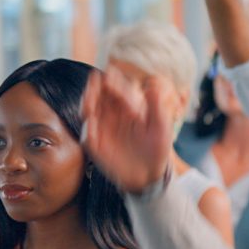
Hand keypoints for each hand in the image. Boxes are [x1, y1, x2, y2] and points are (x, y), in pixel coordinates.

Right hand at [81, 67, 171, 193]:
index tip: (110, 76)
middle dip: (94, 88)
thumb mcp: (161, 127)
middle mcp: (111, 114)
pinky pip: (87, 136)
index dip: (112, 82)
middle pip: (98, 96)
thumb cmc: (158, 147)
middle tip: (94, 83)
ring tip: (89, 102)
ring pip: (88, 111)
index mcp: (127, 106)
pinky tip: (91, 125)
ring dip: (87, 104)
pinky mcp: (95, 145)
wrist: (150, 173)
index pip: (116, 89)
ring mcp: (101, 128)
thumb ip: (156, 107)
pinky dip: (87, 130)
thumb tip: (153, 86)